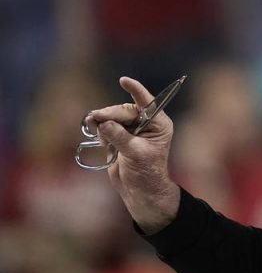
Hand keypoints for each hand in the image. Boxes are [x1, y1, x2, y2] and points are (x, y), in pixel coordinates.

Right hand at [86, 76, 180, 233]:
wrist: (140, 191)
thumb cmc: (147, 173)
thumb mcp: (135, 154)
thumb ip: (120, 137)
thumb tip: (104, 123)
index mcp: (159, 124)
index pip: (147, 103)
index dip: (136, 90)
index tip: (124, 80)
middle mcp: (147, 124)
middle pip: (125, 111)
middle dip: (110, 113)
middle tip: (95, 118)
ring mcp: (133, 130)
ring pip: (114, 117)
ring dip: (102, 120)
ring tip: (91, 122)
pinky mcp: (120, 138)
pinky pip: (108, 127)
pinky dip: (101, 130)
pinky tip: (99, 137)